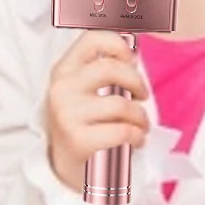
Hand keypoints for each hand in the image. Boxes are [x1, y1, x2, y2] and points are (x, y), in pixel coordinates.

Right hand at [44, 32, 148, 191]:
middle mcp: (62, 89)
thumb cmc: (83, 122)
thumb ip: (102, 69)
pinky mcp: (79, 140)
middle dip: (137, 82)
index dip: (118, 43)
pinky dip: (138, 136)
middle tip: (143, 96)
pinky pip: (123, 131)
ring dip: (141, 116)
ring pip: (121, 104)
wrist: (63, 165)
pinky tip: (136, 140)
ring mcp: (68, 114)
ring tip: (141, 125)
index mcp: (64, 70)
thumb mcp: (83, 90)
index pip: (91, 39)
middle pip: (111, 68)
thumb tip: (133, 48)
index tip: (132, 59)